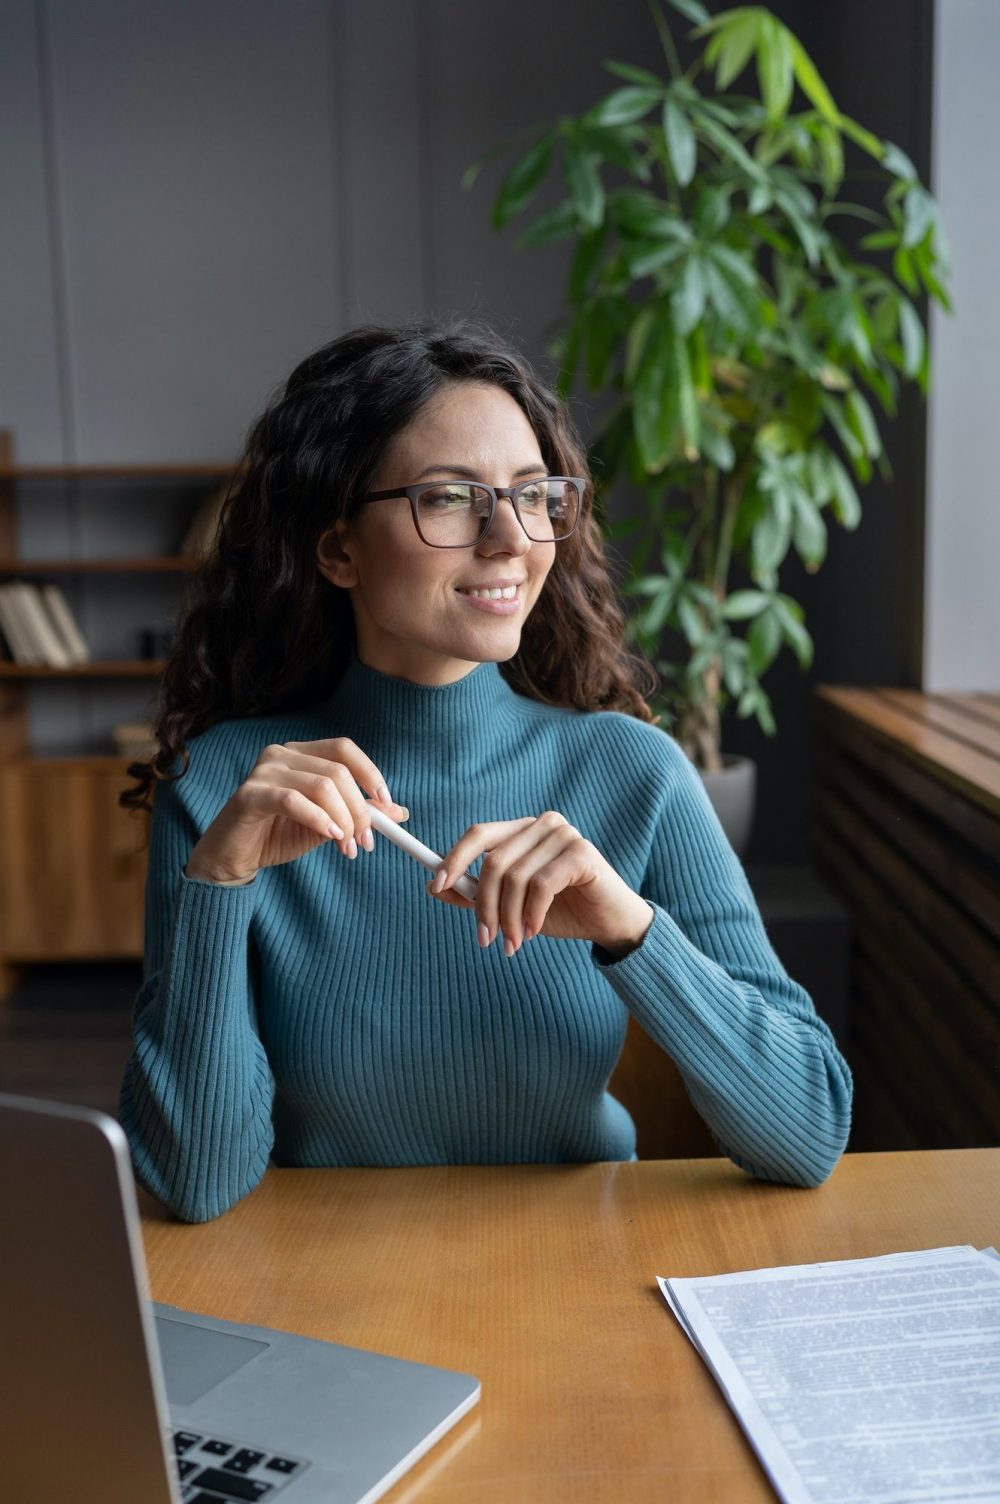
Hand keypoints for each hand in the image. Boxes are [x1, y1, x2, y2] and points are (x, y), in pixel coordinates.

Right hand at [185, 738, 409, 883]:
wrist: (234, 858)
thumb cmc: (278, 835)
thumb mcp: (327, 824)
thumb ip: (358, 814)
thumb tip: (399, 812)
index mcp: (301, 754)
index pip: (344, 750)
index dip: (370, 774)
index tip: (387, 805)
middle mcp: (281, 754)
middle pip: (337, 772)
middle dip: (360, 810)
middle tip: (366, 842)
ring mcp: (263, 771)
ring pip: (321, 786)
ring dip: (343, 820)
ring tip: (348, 847)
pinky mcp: (249, 794)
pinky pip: (293, 800)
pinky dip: (318, 819)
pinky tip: (330, 836)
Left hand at [425, 811, 653, 958]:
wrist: (609, 923)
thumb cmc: (561, 911)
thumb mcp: (510, 905)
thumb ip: (475, 894)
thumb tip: (433, 888)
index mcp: (523, 830)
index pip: (479, 834)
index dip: (454, 859)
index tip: (435, 886)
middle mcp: (543, 824)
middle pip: (494, 861)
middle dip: (484, 905)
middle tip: (484, 938)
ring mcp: (564, 834)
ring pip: (515, 877)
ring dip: (509, 917)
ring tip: (513, 943)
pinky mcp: (581, 852)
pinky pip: (541, 885)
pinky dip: (532, 914)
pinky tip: (535, 931)